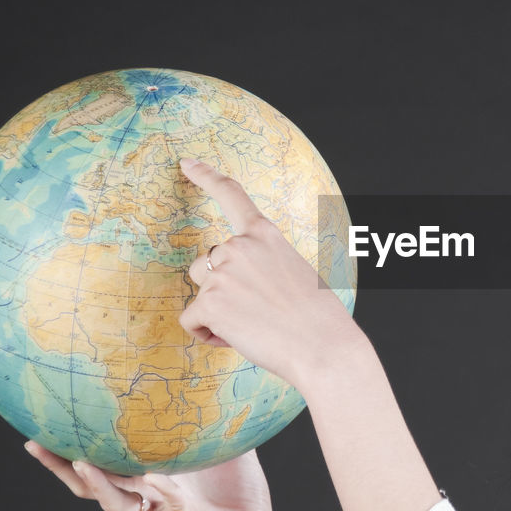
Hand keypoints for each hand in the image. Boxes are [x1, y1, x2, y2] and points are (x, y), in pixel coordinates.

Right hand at [24, 441, 288, 510]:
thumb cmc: (238, 491)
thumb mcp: (224, 444)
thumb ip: (213, 415)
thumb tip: (213, 372)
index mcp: (149, 477)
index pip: (102, 461)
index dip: (73, 446)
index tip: (47, 422)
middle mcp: (146, 497)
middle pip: (91, 486)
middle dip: (61, 467)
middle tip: (35, 443)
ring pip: (118, 505)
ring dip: (98, 485)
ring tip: (81, 463)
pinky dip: (163, 499)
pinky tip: (154, 481)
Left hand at [177, 156, 362, 388]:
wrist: (323, 347)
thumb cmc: (318, 317)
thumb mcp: (294, 271)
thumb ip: (262, 264)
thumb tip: (238, 284)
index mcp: (265, 234)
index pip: (231, 194)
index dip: (206, 176)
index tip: (187, 163)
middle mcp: (239, 246)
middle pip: (206, 264)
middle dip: (220, 289)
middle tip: (256, 312)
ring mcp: (221, 273)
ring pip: (200, 293)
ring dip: (215, 311)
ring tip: (251, 327)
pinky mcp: (209, 302)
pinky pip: (191, 321)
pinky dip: (207, 334)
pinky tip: (237, 338)